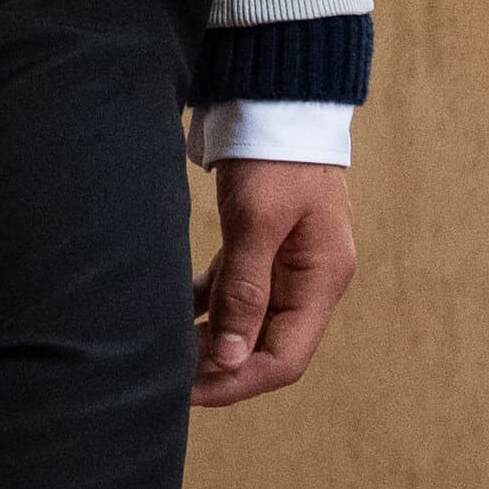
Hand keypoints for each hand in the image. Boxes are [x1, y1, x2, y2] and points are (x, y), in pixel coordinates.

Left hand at [191, 158, 354, 406]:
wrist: (279, 97)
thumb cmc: (274, 155)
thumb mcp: (257, 220)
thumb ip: (245, 289)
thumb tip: (230, 358)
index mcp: (321, 280)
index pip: (285, 357)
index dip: (238, 381)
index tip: (190, 391)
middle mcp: (310, 279)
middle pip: (267, 344)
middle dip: (222, 366)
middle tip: (169, 375)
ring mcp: (288, 260)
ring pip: (249, 318)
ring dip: (213, 338)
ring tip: (167, 351)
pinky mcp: (265, 241)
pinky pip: (237, 287)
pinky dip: (209, 302)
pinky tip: (174, 308)